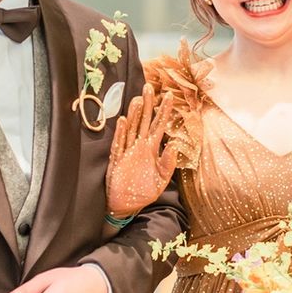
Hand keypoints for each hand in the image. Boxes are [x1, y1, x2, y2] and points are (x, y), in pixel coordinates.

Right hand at [106, 84, 175, 218]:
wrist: (126, 206)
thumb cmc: (143, 191)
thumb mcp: (161, 179)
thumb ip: (168, 162)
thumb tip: (174, 144)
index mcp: (151, 149)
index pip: (158, 126)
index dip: (163, 111)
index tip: (169, 96)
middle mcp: (139, 147)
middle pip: (144, 121)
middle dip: (147, 104)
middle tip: (149, 86)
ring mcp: (127, 152)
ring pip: (131, 129)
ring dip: (134, 115)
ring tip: (138, 99)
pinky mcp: (117, 161)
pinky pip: (119, 144)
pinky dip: (121, 133)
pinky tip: (123, 121)